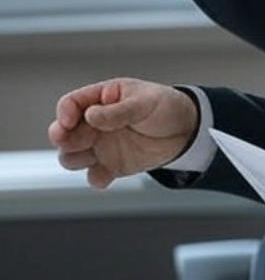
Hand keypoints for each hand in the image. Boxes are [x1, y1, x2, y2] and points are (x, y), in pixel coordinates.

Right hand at [49, 78, 199, 188]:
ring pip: (71, 157)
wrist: (186, 129)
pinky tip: (106, 176)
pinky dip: (96, 179)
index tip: (69, 122)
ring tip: (90, 156)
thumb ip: (118, 111)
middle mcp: (94, 124)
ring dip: (73, 159)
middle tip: (68, 141)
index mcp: (100, 100)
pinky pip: (94, 177)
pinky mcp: (112, 166)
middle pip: (64, 134)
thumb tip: (90, 116)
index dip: (64, 113)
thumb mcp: (144, 102)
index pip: (70, 104)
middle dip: (62, 138)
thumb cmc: (165, 106)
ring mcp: (101, 146)